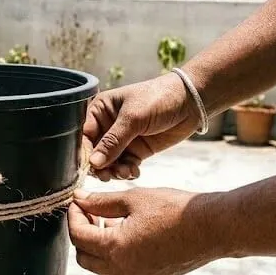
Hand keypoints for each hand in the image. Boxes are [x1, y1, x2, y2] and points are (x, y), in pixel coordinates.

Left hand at [68, 188, 227, 274]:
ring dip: (98, 247)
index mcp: (115, 249)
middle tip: (90, 212)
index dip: (74, 216)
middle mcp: (123, 270)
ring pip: (102, 268)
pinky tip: (127, 235)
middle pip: (85, 257)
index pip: (78, 236)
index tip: (79, 201)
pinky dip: (115, 257)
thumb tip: (80, 199)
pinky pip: (121, 273)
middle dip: (82, 234)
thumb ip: (101, 202)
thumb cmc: (174, 210)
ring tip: (109, 222)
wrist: (212, 228)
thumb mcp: (133, 199)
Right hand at [85, 72, 201, 180]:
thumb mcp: (133, 118)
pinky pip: (124, 166)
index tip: (92, 167)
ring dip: (114, 171)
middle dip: (101, 166)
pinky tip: (135, 172)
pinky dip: (127, 172)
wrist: (191, 102)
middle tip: (109, 175)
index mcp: (100, 110)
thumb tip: (93, 163)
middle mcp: (107, 126)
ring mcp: (122, 140)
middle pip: (95, 152)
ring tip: (126, 172)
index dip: (86, 153)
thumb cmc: (159, 99)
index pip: (84, 136)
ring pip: (109, 163)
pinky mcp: (136, 150)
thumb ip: (112, 142)